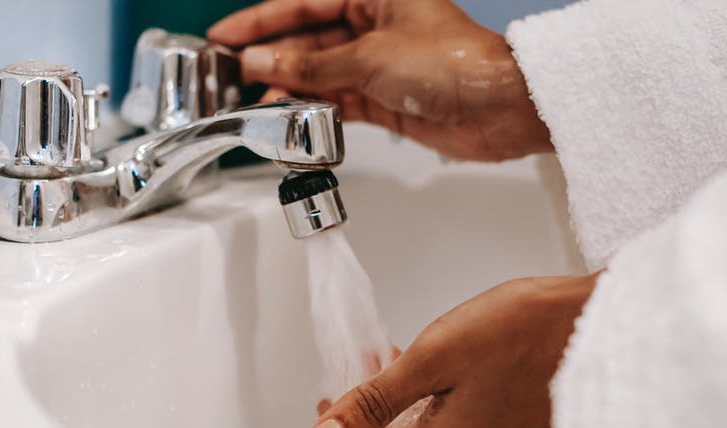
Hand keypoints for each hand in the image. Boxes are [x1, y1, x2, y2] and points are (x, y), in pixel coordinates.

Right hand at [208, 0, 552, 161]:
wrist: (500, 109)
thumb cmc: (456, 64)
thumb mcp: (369, 58)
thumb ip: (311, 67)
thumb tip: (263, 64)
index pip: (304, 3)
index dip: (261, 20)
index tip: (226, 38)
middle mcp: (377, 26)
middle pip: (309, 39)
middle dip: (272, 59)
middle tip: (233, 75)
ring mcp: (381, 65)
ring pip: (321, 74)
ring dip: (290, 89)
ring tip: (257, 102)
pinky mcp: (388, 100)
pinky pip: (339, 101)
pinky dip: (314, 110)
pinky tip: (289, 117)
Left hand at [307, 274, 598, 427]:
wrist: (604, 323)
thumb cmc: (524, 331)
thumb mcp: (434, 356)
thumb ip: (377, 400)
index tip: (334, 398)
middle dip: (383, 409)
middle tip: (368, 367)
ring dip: (419, 399)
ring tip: (410, 354)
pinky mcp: (533, 422)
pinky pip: (477, 419)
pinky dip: (455, 396)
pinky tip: (460, 364)